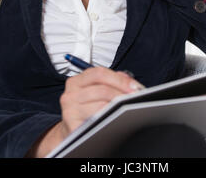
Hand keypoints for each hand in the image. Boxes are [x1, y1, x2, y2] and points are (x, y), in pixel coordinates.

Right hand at [26, 67, 142, 156]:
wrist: (72, 131)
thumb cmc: (87, 109)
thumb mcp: (95, 91)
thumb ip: (111, 81)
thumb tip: (129, 80)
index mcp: (76, 81)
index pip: (99, 73)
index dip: (119, 79)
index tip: (135, 86)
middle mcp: (70, 94)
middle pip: (101, 89)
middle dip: (122, 93)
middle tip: (135, 98)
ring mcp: (69, 110)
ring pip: (101, 105)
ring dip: (118, 107)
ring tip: (129, 108)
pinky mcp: (72, 126)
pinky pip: (96, 120)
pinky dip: (109, 118)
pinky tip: (117, 118)